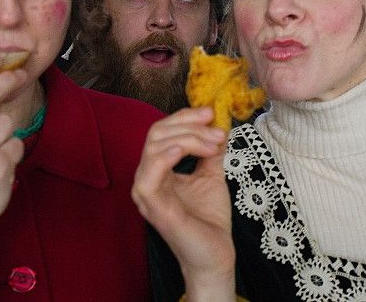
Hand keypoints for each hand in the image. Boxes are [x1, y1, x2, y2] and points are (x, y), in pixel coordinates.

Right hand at [132, 107, 235, 296]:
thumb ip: (210, 150)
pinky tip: (183, 151)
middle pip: (157, 133)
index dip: (185, 117)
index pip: (163, 131)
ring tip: (214, 144)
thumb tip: (219, 124)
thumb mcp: (211, 174)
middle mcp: (147, 176)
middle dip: (189, 126)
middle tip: (217, 131)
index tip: (211, 112)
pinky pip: (148, 175)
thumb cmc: (209, 218)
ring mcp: (146, 191)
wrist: (215, 253)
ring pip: (154, 147)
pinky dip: (165, 157)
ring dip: (187, 139)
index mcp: (158, 168)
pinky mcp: (151, 206)